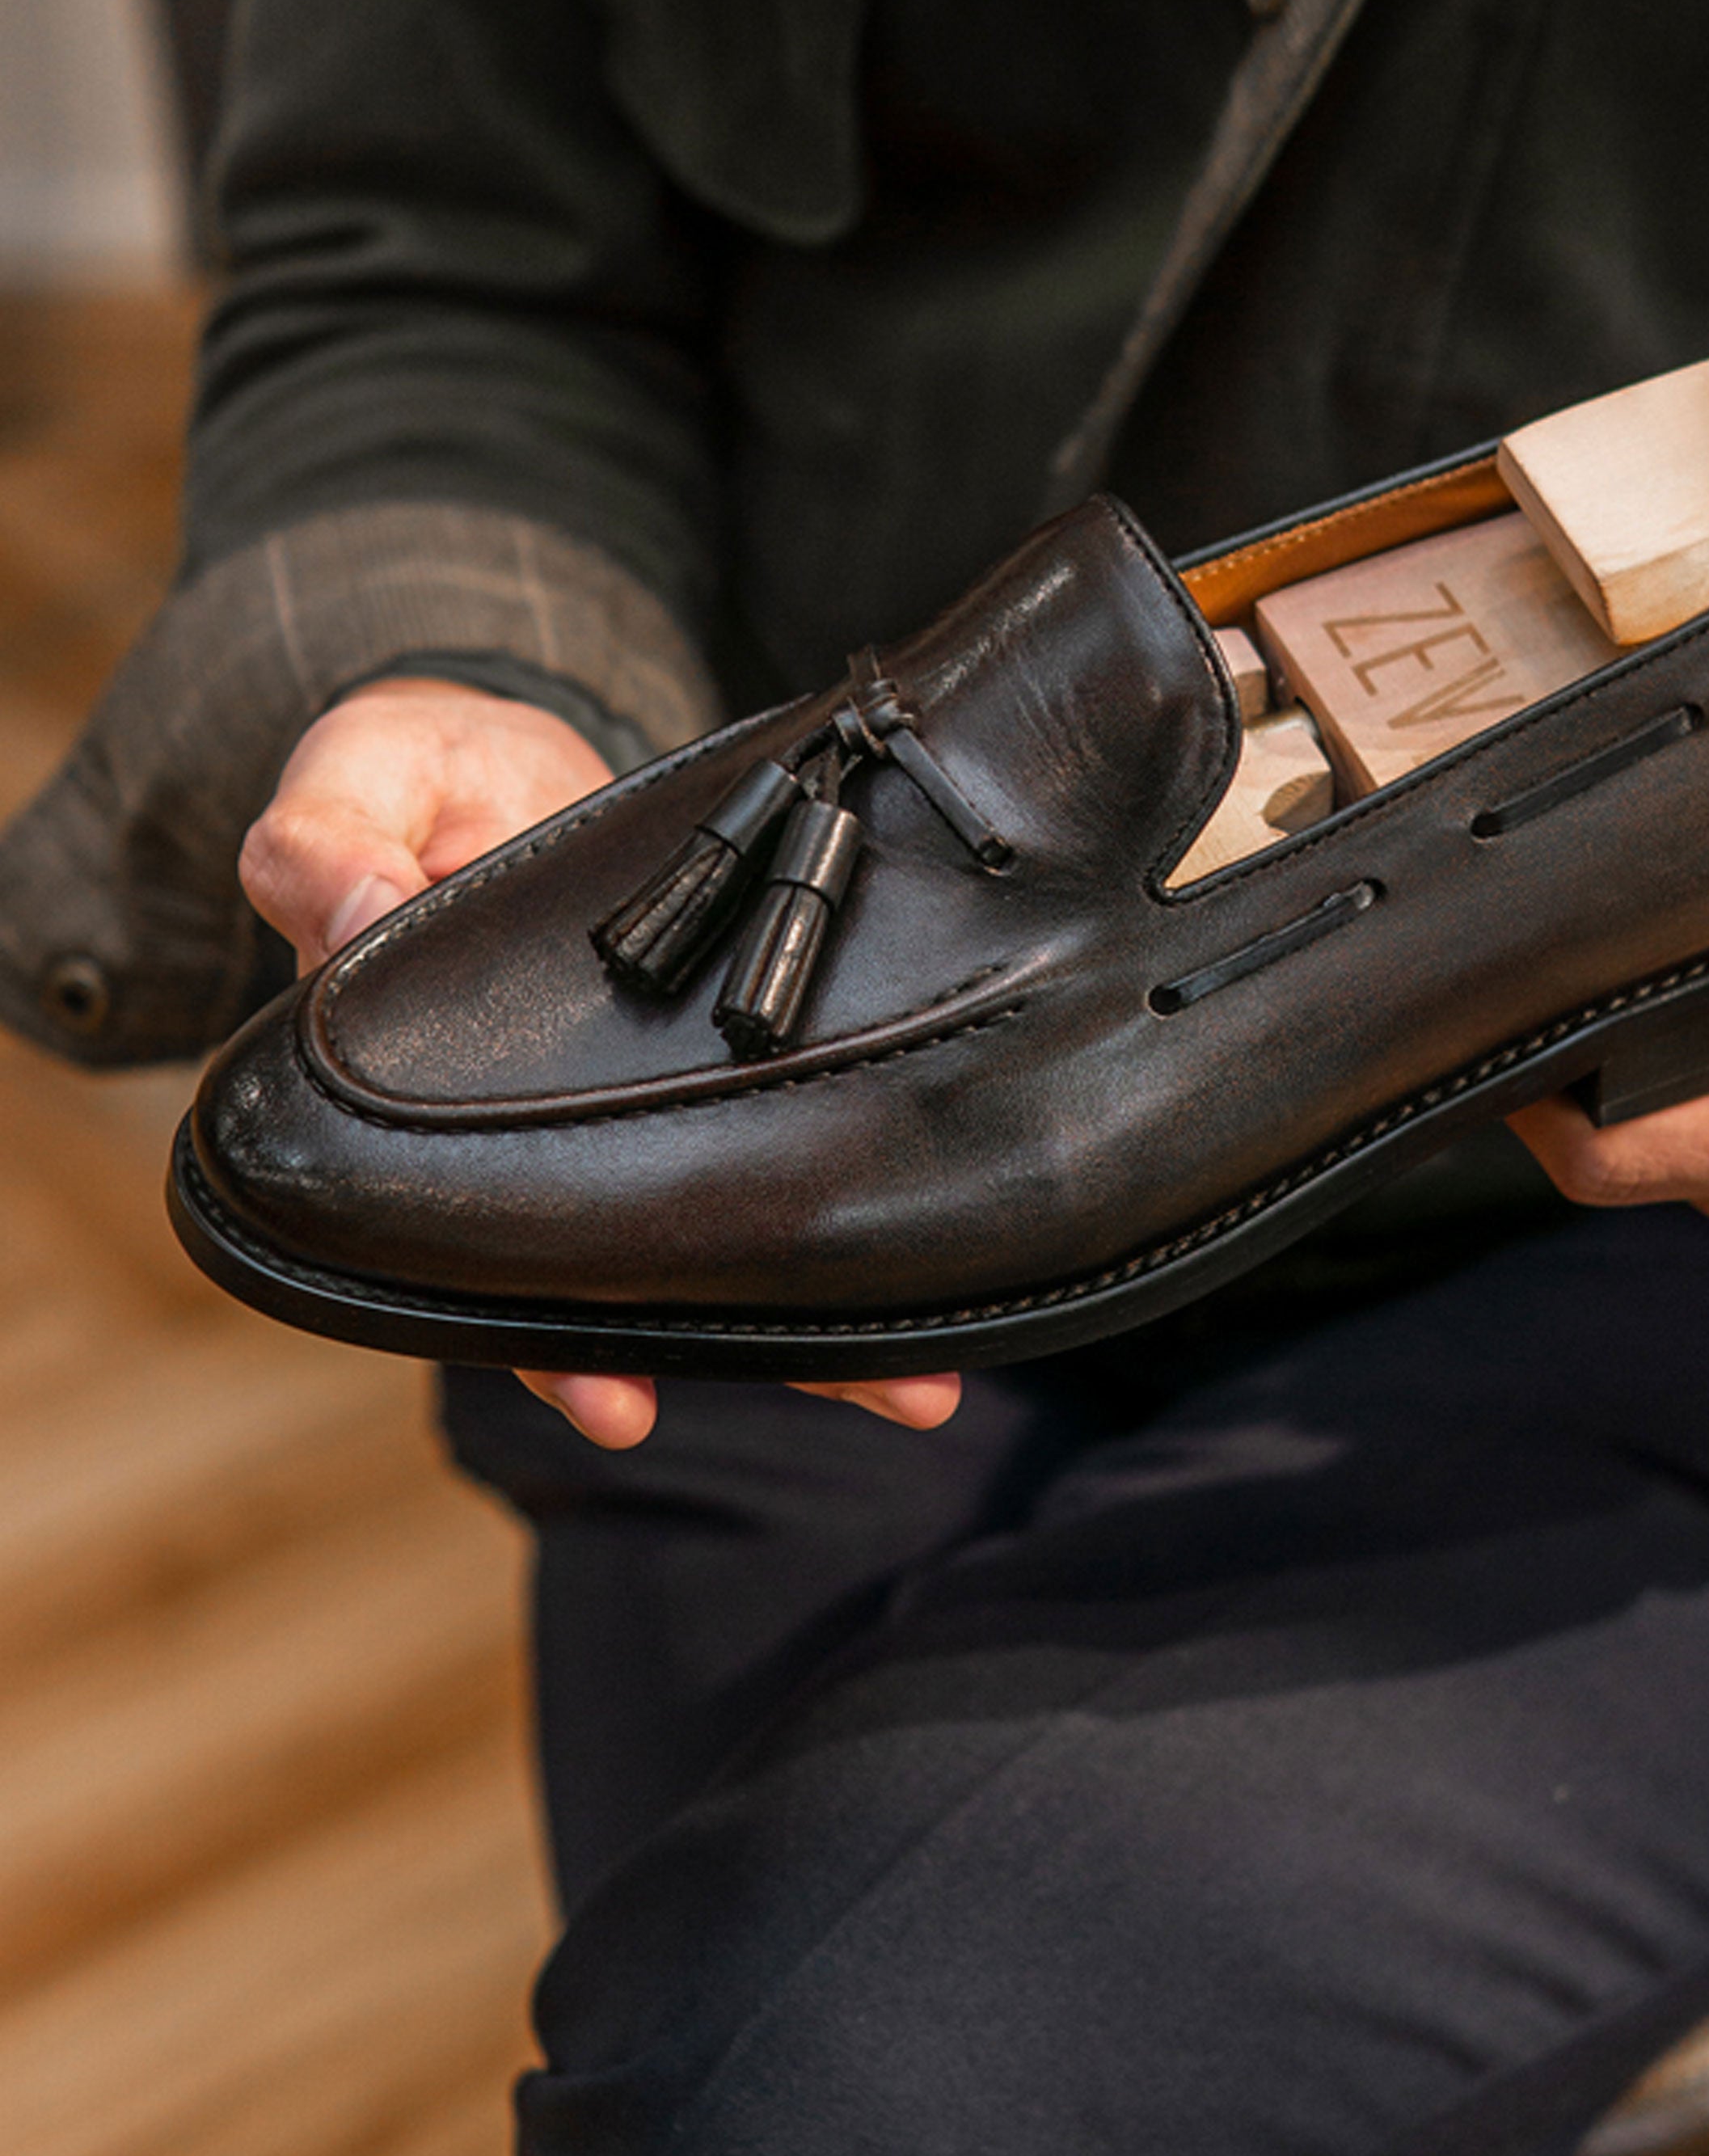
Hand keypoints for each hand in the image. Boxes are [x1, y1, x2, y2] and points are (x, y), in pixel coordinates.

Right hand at [239, 678, 961, 1445]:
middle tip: (881, 1403)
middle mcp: (547, 1134)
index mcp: (429, 1109)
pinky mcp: (714, 1053)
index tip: (619, 1399)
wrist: (496, 753)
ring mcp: (639, 1102)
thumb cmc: (406, 780)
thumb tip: (355, 914)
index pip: (483, 1259)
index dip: (550, 1338)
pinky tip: (935, 1248)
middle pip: (631, 1280)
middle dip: (743, 1346)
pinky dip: (847, 1184)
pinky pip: (778, 1131)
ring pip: (722, 1227)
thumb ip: (325, 852)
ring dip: (823, 1301)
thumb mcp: (345, 790)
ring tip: (933, 1380)